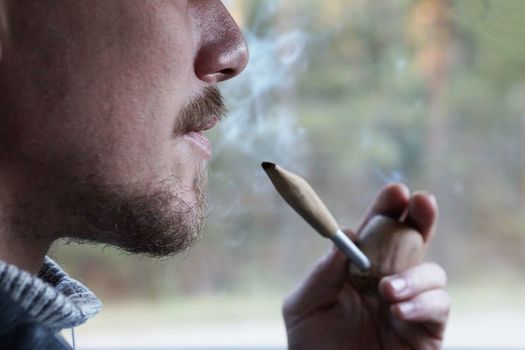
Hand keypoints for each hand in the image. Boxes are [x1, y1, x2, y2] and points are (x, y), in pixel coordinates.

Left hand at [283, 183, 449, 349]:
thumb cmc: (312, 348)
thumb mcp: (303, 307)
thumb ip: (321, 272)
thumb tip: (343, 234)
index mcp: (357, 271)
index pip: (376, 233)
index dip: (387, 210)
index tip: (395, 191)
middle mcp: (386, 282)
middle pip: (413, 242)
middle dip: (421, 218)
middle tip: (421, 201)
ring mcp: (409, 305)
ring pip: (432, 272)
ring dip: (414, 274)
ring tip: (386, 290)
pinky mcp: (427, 331)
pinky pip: (439, 306)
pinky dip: (423, 301)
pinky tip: (399, 309)